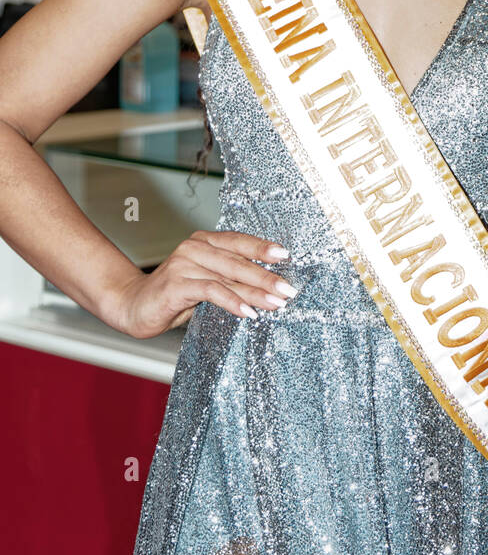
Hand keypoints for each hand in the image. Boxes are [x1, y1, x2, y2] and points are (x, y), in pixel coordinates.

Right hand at [109, 231, 296, 339]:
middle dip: (267, 276)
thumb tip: (268, 287)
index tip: (286, 256)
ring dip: (255, 292)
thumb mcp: (205, 281)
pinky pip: (211, 291)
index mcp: (204, 241)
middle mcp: (194, 247)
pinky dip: (233, 301)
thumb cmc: (173, 295)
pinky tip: (248, 313)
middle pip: (238, 260)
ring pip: (228, 276)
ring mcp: (184, 263)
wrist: (132, 306)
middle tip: (288, 289)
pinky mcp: (177, 284)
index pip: (239, 241)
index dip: (263, 247)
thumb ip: (228, 278)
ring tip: (276, 303)